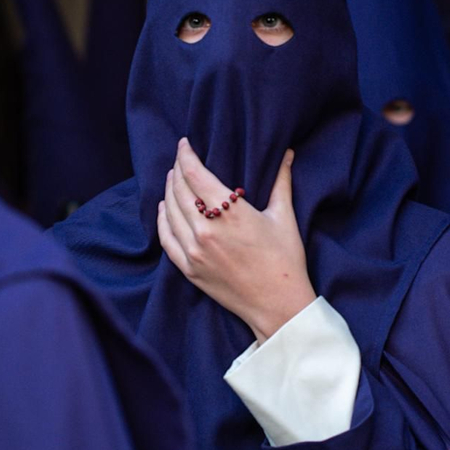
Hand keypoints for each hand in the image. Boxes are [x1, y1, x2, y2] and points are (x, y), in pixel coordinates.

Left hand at [157, 138, 316, 340]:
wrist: (278, 305)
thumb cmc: (286, 260)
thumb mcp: (284, 217)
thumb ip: (281, 181)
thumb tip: (288, 153)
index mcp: (230, 214)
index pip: (194, 174)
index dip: (185, 155)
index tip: (184, 144)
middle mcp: (206, 231)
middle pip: (179, 190)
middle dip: (177, 170)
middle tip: (180, 159)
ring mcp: (194, 252)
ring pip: (170, 212)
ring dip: (169, 191)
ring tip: (172, 179)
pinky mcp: (190, 270)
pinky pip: (166, 238)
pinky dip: (162, 220)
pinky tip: (163, 208)